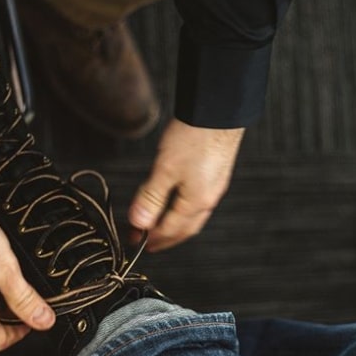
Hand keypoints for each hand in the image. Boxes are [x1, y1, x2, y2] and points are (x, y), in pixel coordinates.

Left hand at [129, 118, 244, 250]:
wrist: (219, 113)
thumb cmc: (194, 138)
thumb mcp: (165, 170)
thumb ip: (151, 198)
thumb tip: (139, 223)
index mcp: (196, 202)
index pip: (170, 229)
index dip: (152, 237)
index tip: (137, 241)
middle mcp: (209, 198)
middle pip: (186, 228)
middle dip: (167, 238)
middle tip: (150, 242)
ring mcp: (215, 187)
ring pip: (194, 216)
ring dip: (176, 225)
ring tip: (161, 225)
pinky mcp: (216, 174)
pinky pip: (199, 202)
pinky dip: (185, 210)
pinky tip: (179, 202)